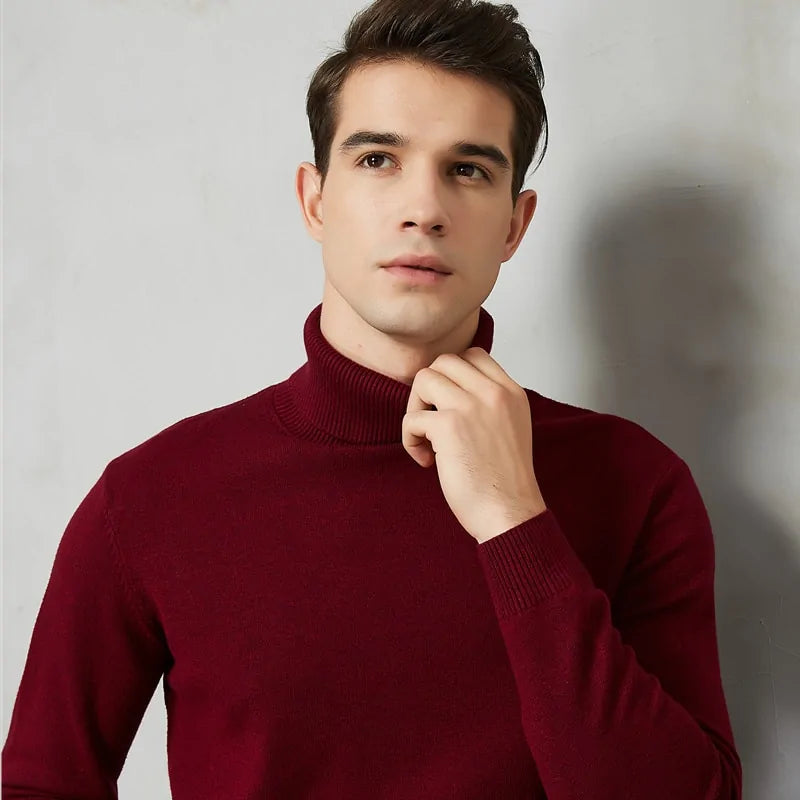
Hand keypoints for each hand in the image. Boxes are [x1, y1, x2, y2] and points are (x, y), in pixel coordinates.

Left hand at [402, 347, 546, 542]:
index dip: (452, 378)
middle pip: (444, 362)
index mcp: (511, 392)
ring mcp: (471, 406)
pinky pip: (412, 418)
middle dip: (429, 390)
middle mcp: (493, 393)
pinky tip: (427, 461)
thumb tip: (447, 390)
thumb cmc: (504, 482)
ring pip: (424, 379)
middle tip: (432, 422)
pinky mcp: (449, 426)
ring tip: (427, 439)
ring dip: (416, 409)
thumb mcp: (510, 427)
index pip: (473, 355)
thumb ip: (488, 403)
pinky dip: (410, 440)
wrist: (510, 514)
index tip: (449, 407)